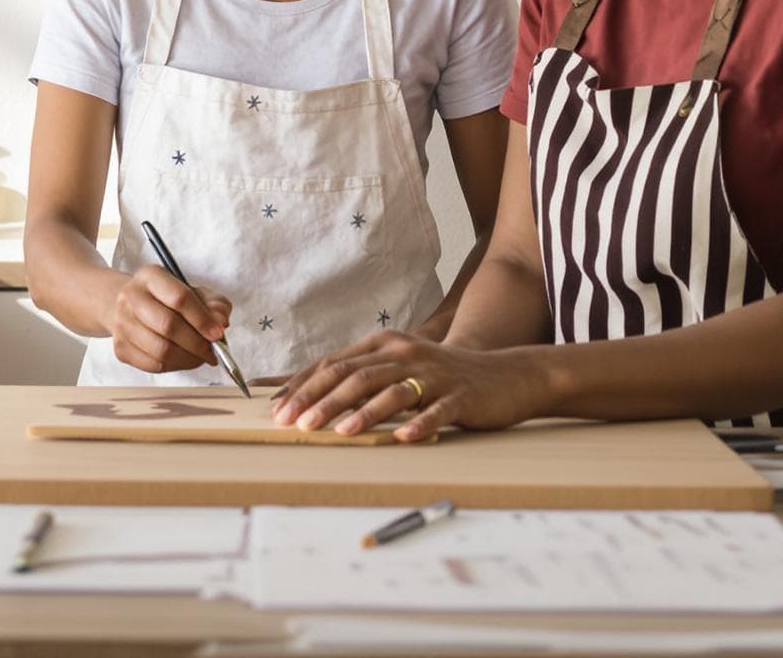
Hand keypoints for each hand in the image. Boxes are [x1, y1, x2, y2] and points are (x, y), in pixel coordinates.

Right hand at [105, 265, 231, 373]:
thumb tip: (221, 322)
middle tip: (212, 351)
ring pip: (161, 350)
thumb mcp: (192, 291)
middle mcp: (131, 297)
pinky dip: (175, 366)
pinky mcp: (120, 347)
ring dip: (188, 359)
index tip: (218, 333)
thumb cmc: (166, 299)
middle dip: (197, 343)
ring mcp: (122, 323)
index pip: (179, 298)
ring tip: (201, 357)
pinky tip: (184, 360)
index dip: (202, 319)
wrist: (129, 306)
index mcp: (151, 276)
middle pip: (168, 326)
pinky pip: (153, 365)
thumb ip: (213, 304)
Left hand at [272, 331, 548, 442]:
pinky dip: (419, 424)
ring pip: (392, 392)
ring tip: (338, 433)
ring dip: (362, 413)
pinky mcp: (461, 395)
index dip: (304, 386)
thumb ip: (361, 377)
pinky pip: (438, 411)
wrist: (505, 375)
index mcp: (385, 345)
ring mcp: (435, 374)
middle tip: (295, 423)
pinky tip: (402, 438)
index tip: (277, 410)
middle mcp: (406, 353)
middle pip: (356, 376)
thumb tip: (312, 396)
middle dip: (321, 400)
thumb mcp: (398, 369)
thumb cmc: (441, 377)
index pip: (334, 363)